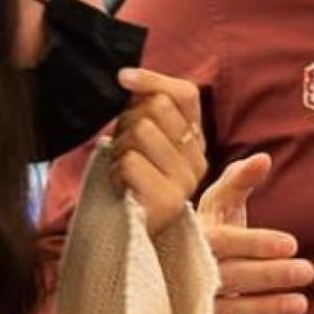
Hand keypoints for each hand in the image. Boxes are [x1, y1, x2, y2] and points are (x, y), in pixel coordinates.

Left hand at [108, 68, 208, 235]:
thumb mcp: (139, 139)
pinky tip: (121, 188)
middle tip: (122, 148)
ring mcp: (186, 182)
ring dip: (119, 148)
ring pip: (142, 131)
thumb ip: (145, 108)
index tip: (123, 77)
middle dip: (127, 121)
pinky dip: (115, 171)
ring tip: (121, 170)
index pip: (186, 94)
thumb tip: (128, 76)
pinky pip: (132, 161)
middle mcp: (198, 161)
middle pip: (158, 107)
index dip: (154, 80)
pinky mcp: (169, 201)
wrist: (122, 237)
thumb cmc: (127, 184)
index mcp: (195, 142)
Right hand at [194, 153, 313, 313]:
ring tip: (301, 303)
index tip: (291, 243)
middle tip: (307, 270)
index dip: (256, 242)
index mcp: (187, 239)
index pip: (222, 241)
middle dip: (270, 275)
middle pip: (228, 276)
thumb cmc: (205, 238)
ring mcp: (184, 308)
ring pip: (226, 313)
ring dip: (265, 308)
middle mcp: (182, 274)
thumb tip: (263, 158)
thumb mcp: (218, 208)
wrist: (167, 282)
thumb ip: (238, 183)